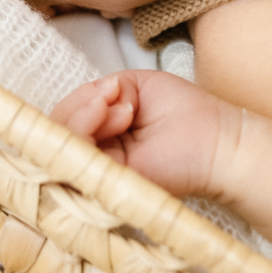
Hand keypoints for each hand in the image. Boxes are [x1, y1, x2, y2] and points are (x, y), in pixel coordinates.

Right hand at [53, 71, 232, 197]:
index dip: (78, 100)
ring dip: (86, 114)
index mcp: (100, 135)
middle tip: (110, 96)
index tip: (110, 88)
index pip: (65, 120)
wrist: (216, 139)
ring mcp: (99, 173)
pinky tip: (120, 116)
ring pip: (60, 144)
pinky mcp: (107, 185)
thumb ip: (98, 94)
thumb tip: (83, 103)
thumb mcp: (132, 87)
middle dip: (80, 106)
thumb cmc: (184, 112)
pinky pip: (75, 159)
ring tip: (122, 107)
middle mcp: (95, 157)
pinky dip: (88, 128)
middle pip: (55, 132)